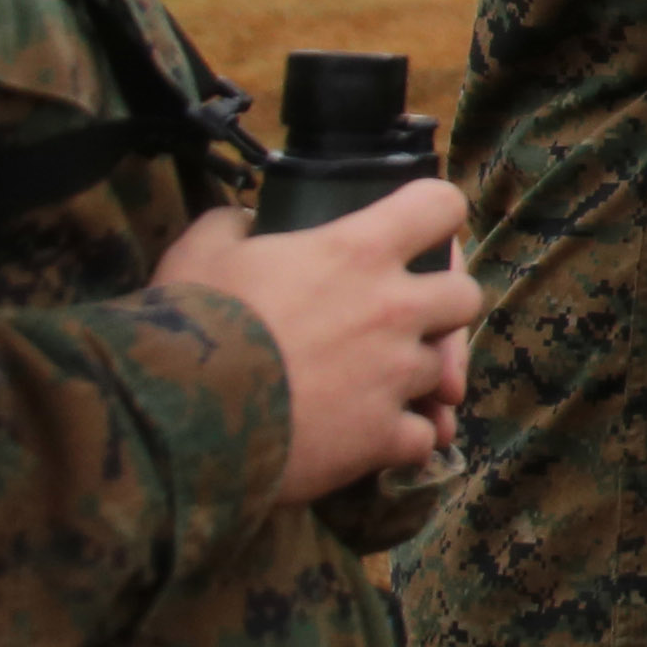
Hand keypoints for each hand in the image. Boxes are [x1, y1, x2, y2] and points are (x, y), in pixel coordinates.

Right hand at [162, 183, 480, 508]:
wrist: (180, 412)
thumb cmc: (190, 320)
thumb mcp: (201, 250)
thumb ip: (235, 224)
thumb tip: (246, 219)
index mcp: (358, 251)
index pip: (440, 206)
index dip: (433, 216)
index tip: (417, 233)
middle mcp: (394, 308)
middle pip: (466, 296)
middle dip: (442, 308)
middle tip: (398, 321)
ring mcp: (397, 375)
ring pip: (444, 372)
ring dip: (415, 378)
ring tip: (367, 385)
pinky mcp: (385, 436)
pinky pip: (423, 438)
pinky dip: (402, 440)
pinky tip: (368, 437)